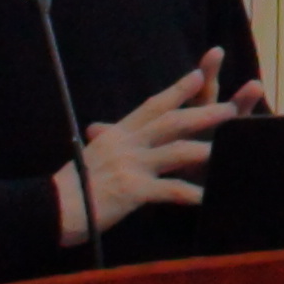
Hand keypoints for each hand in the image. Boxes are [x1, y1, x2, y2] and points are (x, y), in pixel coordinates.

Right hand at [55, 50, 243, 244]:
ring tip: (233, 149)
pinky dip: (191, 194)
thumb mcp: (90, 154)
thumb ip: (105, 140)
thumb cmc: (70, 185)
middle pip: (172, 122)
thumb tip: (100, 128)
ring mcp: (131, 165)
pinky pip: (170, 190)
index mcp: (118, 133)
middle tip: (232, 108)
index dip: (177, 90)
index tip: (199, 75)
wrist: (51, 208)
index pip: (152, 105)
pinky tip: (209, 197)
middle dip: (204, 114)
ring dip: (207, 150)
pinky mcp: (132, 190)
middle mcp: (127, 143)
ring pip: (177, 151)